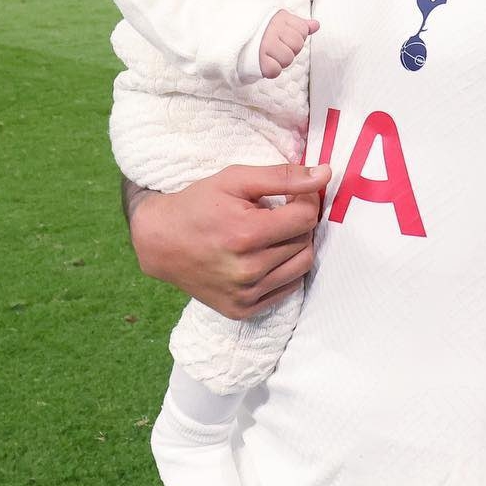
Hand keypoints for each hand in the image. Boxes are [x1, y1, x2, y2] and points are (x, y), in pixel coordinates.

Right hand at [128, 164, 330, 318]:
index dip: (305, 200)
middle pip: (306, 241)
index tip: (292, 194)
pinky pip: (287, 288)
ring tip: (273, 233)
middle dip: (298, 222)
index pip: (306, 217)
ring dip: (295, 246)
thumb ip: (283, 177)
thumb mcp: (236, 179)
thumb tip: (326, 174)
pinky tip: (266, 255)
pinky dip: (285, 269)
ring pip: (302, 266)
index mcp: (246, 235)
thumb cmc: (198, 204)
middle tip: (278, 212)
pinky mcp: (243, 310)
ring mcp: (245, 294)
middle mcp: (248, 270)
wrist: (160, 242)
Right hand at [260, 9, 318, 78]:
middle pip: (297, 45)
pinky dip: (271, 69)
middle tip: (275, 47)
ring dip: (280, 61)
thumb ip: (298, 24)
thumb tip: (316, 25)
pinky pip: (275, 70)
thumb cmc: (255, 29)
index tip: (282, 36)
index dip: (296, 36)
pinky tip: (264, 62)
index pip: (303, 30)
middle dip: (289, 49)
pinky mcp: (257, 59)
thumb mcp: (278, 21)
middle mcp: (272, 28)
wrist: (227, 31)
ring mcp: (264, 43)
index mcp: (279, 17)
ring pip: (288, 59)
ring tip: (268, 54)